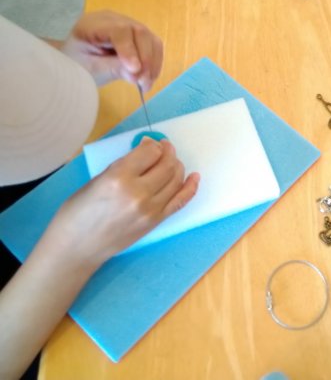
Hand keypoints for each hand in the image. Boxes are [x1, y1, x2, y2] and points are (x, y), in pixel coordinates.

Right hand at [41, 137, 199, 266]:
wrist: (77, 247)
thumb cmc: (77, 212)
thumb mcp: (97, 180)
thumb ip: (122, 165)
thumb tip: (144, 152)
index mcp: (118, 178)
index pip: (150, 152)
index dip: (152, 144)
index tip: (150, 143)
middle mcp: (138, 193)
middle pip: (166, 164)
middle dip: (168, 152)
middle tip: (164, 148)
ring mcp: (150, 209)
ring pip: (176, 180)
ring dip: (177, 166)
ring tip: (172, 161)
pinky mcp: (156, 221)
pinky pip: (180, 201)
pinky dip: (190, 187)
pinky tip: (194, 177)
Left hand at [59, 10, 163, 90]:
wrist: (79, 61)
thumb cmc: (79, 65)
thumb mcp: (91, 69)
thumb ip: (113, 68)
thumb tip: (137, 74)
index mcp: (94, 24)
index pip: (118, 30)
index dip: (129, 50)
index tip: (135, 72)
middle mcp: (114, 19)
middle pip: (139, 32)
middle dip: (146, 60)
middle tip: (143, 83)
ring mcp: (129, 25)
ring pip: (151, 39)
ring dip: (153, 63)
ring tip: (146, 84)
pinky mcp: (139, 35)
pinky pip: (154, 46)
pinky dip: (155, 63)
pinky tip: (148, 77)